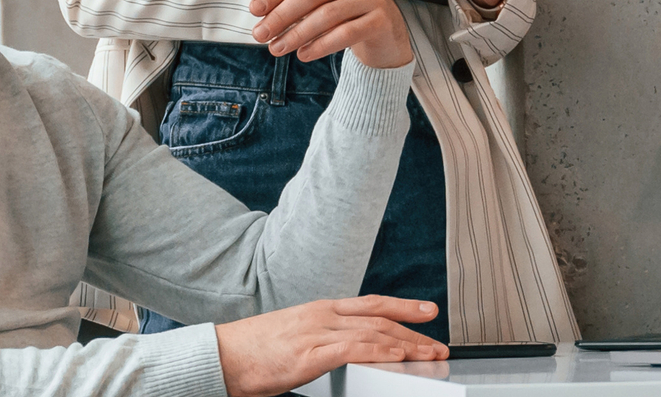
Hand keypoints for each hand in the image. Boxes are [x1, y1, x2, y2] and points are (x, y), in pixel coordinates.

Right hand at [212, 296, 446, 395]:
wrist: (221, 357)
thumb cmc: (254, 352)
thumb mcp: (294, 336)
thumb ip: (322, 339)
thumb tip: (345, 350)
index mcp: (319, 310)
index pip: (371, 304)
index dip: (403, 305)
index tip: (427, 310)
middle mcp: (322, 316)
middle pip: (380, 317)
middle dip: (415, 330)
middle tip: (439, 342)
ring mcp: (316, 333)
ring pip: (373, 333)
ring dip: (407, 345)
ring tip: (430, 354)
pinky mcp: (309, 355)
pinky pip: (353, 350)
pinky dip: (380, 352)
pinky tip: (398, 357)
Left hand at [245, 0, 414, 68]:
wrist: (384, 33)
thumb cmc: (342, 11)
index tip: (253, 11)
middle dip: (281, 16)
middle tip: (259, 36)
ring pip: (327, 15)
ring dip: (296, 34)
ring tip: (276, 50)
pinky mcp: (382, 19)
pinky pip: (346, 33)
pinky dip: (321, 45)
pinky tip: (303, 56)